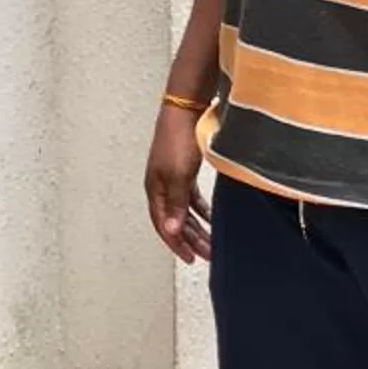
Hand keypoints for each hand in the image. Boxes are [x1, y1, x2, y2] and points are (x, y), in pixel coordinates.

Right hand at [144, 103, 212, 263]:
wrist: (186, 109)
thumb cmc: (179, 140)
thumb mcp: (178, 175)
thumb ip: (176, 204)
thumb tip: (172, 232)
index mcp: (155, 189)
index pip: (164, 225)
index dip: (176, 244)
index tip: (191, 259)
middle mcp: (161, 187)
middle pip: (175, 221)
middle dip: (191, 240)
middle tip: (208, 255)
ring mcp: (172, 178)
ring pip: (185, 211)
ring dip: (198, 227)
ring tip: (212, 241)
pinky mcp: (184, 170)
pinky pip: (192, 198)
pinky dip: (201, 210)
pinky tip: (212, 217)